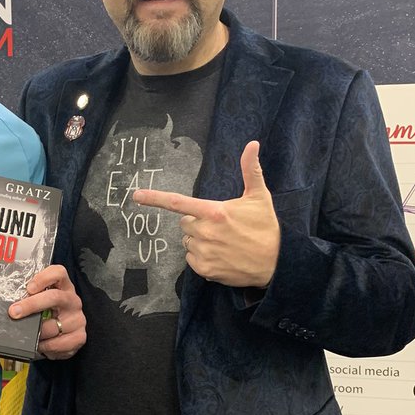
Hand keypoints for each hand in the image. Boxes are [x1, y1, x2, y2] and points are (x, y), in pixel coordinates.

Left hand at [8, 264, 85, 360]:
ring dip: (36, 332)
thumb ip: (30, 298)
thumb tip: (10, 304)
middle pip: (54, 297)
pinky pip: (58, 343)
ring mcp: (78, 318)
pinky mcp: (80, 336)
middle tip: (14, 312)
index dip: (43, 278)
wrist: (65, 335)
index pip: (58, 273)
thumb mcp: (41, 302)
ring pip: (53, 325)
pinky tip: (40, 344)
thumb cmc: (48, 314)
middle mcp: (72, 300)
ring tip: (27, 335)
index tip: (29, 288)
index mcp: (63, 287)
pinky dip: (45, 346)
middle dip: (32, 305)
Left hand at [134, 141, 279, 287]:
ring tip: (224, 242)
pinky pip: (192, 260)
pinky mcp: (205, 270)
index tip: (136, 196)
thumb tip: (252, 144)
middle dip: (197, 223)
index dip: (155, 198)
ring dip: (200, 241)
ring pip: (188, 242)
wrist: (277, 262)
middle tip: (221, 226)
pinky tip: (222, 256)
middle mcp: (205, 232)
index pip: (178, 203)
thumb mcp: (259, 196)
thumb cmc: (266, 227)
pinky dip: (203, 258)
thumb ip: (251, 170)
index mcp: (214, 212)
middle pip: (185, 223)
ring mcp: (204, 252)